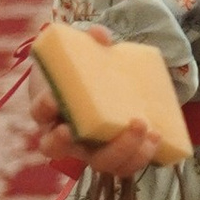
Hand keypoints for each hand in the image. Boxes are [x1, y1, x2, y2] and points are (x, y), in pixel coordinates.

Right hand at [27, 24, 168, 179]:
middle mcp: (64, 136)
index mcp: (49, 110)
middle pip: (62, 150)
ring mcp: (87, 149)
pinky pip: (123, 164)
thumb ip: (90, 42)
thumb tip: (100, 35)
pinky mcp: (112, 153)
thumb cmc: (82, 70)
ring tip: (148, 131)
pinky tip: (159, 136)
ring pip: (98, 164)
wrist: (93, 85)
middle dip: (74, 139)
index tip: (54, 99)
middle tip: (112, 121)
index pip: (39, 114)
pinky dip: (141, 155)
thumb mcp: (81, 53)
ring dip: (123, 152)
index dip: (44, 108)